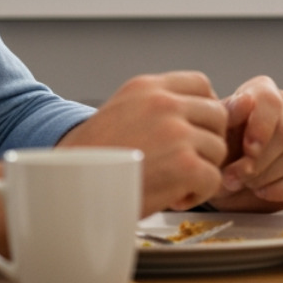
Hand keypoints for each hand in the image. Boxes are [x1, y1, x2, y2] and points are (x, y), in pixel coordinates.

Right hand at [57, 71, 227, 214]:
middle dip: (207, 142)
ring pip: (218, 149)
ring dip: (201, 170)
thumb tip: (219, 109)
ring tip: (172, 182)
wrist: (63, 191)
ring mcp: (176, 133)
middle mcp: (163, 104)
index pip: (201, 85)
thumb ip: (162, 107)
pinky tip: (174, 197)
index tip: (193, 131)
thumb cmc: (90, 160)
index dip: (204, 111)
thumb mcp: (122, 113)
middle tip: (183, 163)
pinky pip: (214, 177)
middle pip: (217, 116)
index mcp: (146, 87)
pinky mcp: (184, 165)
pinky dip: (199, 193)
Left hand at [206, 76, 282, 211]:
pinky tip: (264, 192)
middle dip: (259, 161)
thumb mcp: (215, 135)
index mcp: (262, 91)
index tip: (247, 152)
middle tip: (234, 178)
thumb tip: (245, 102)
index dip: (260, 128)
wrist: (229, 178)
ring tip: (246, 184)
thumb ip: (228, 117)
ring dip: (268, 177)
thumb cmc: (221, 151)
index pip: (271, 101)